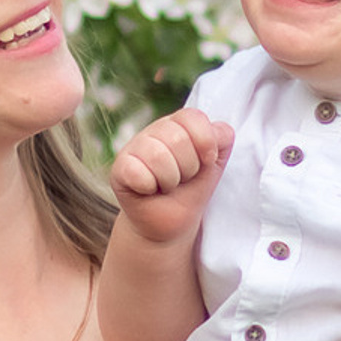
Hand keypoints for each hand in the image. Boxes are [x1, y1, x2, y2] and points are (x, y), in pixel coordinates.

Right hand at [112, 112, 232, 244]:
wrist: (170, 223)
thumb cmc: (191, 190)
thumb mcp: (215, 163)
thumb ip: (221, 138)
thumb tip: (216, 130)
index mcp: (179, 123)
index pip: (193, 117)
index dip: (205, 143)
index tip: (205, 161)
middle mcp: (155, 130)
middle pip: (178, 138)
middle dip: (188, 168)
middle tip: (182, 178)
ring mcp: (134, 146)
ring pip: (158, 155)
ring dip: (170, 180)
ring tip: (167, 186)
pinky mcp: (119, 167)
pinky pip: (137, 172)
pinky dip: (149, 187)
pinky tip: (148, 190)